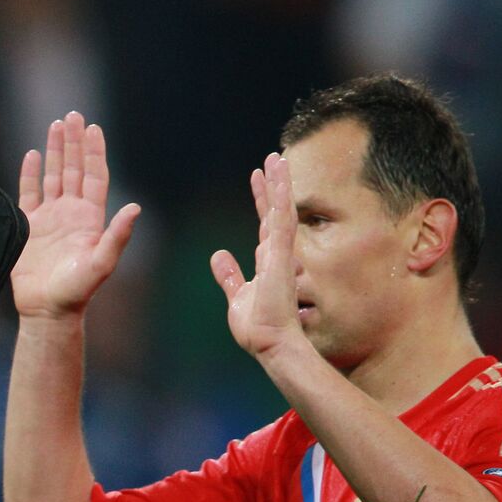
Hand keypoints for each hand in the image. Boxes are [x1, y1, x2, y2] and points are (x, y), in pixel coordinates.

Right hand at [11, 111, 140, 318]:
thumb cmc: (77, 291)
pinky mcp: (29, 227)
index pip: (94, 176)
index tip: (94, 128)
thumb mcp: (101, 264)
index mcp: (90, 218)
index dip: (94, 152)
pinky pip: (29, 193)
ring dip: (55, 151)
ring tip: (56, 125)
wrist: (47, 310)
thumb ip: (117, 236)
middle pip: (74, 169)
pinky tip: (32, 154)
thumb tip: (135, 207)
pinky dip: (30, 173)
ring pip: (53, 176)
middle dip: (74, 142)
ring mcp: (50, 218)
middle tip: (73, 115)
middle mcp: (71, 213)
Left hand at [210, 153, 306, 359]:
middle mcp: (277, 253)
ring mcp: (281, 253)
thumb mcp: (237, 296)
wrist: (268, 343)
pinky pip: (281, 220)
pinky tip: (280, 177)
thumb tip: (219, 255)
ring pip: (282, 210)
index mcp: (268, 261)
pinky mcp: (280, 256)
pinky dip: (281, 197)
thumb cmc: (257, 327)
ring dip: (279, 184)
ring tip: (276, 158)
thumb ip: (229, 275)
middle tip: (271, 159)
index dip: (262, 200)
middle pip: (275, 211)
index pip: (265, 223)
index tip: (257, 179)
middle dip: (273, 185)